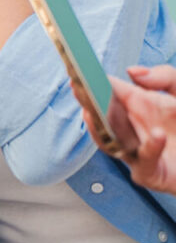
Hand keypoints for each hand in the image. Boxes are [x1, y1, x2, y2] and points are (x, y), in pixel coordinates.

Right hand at [81, 66, 175, 194]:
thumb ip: (166, 77)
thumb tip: (132, 71)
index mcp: (137, 105)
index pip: (108, 90)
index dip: (92, 80)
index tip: (79, 68)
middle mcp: (130, 128)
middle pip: (100, 115)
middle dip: (86, 101)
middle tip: (77, 87)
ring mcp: (135, 152)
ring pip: (108, 142)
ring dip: (100, 128)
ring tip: (97, 110)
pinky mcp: (149, 174)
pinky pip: (144, 162)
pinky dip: (150, 148)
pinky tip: (158, 135)